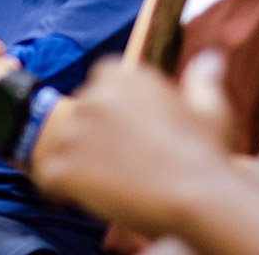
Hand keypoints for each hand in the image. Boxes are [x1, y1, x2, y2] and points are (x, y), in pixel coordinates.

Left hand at [31, 55, 233, 236]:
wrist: (199, 195)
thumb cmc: (207, 153)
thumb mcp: (210, 108)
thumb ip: (202, 80)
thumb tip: (210, 59)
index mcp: (124, 76)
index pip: (100, 82)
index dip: (111, 110)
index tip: (127, 131)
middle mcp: (95, 96)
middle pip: (79, 115)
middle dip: (92, 137)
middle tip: (121, 164)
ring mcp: (77, 131)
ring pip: (62, 145)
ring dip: (75, 163)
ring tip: (103, 184)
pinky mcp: (66, 166)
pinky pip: (48, 176)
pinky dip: (59, 189)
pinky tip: (77, 198)